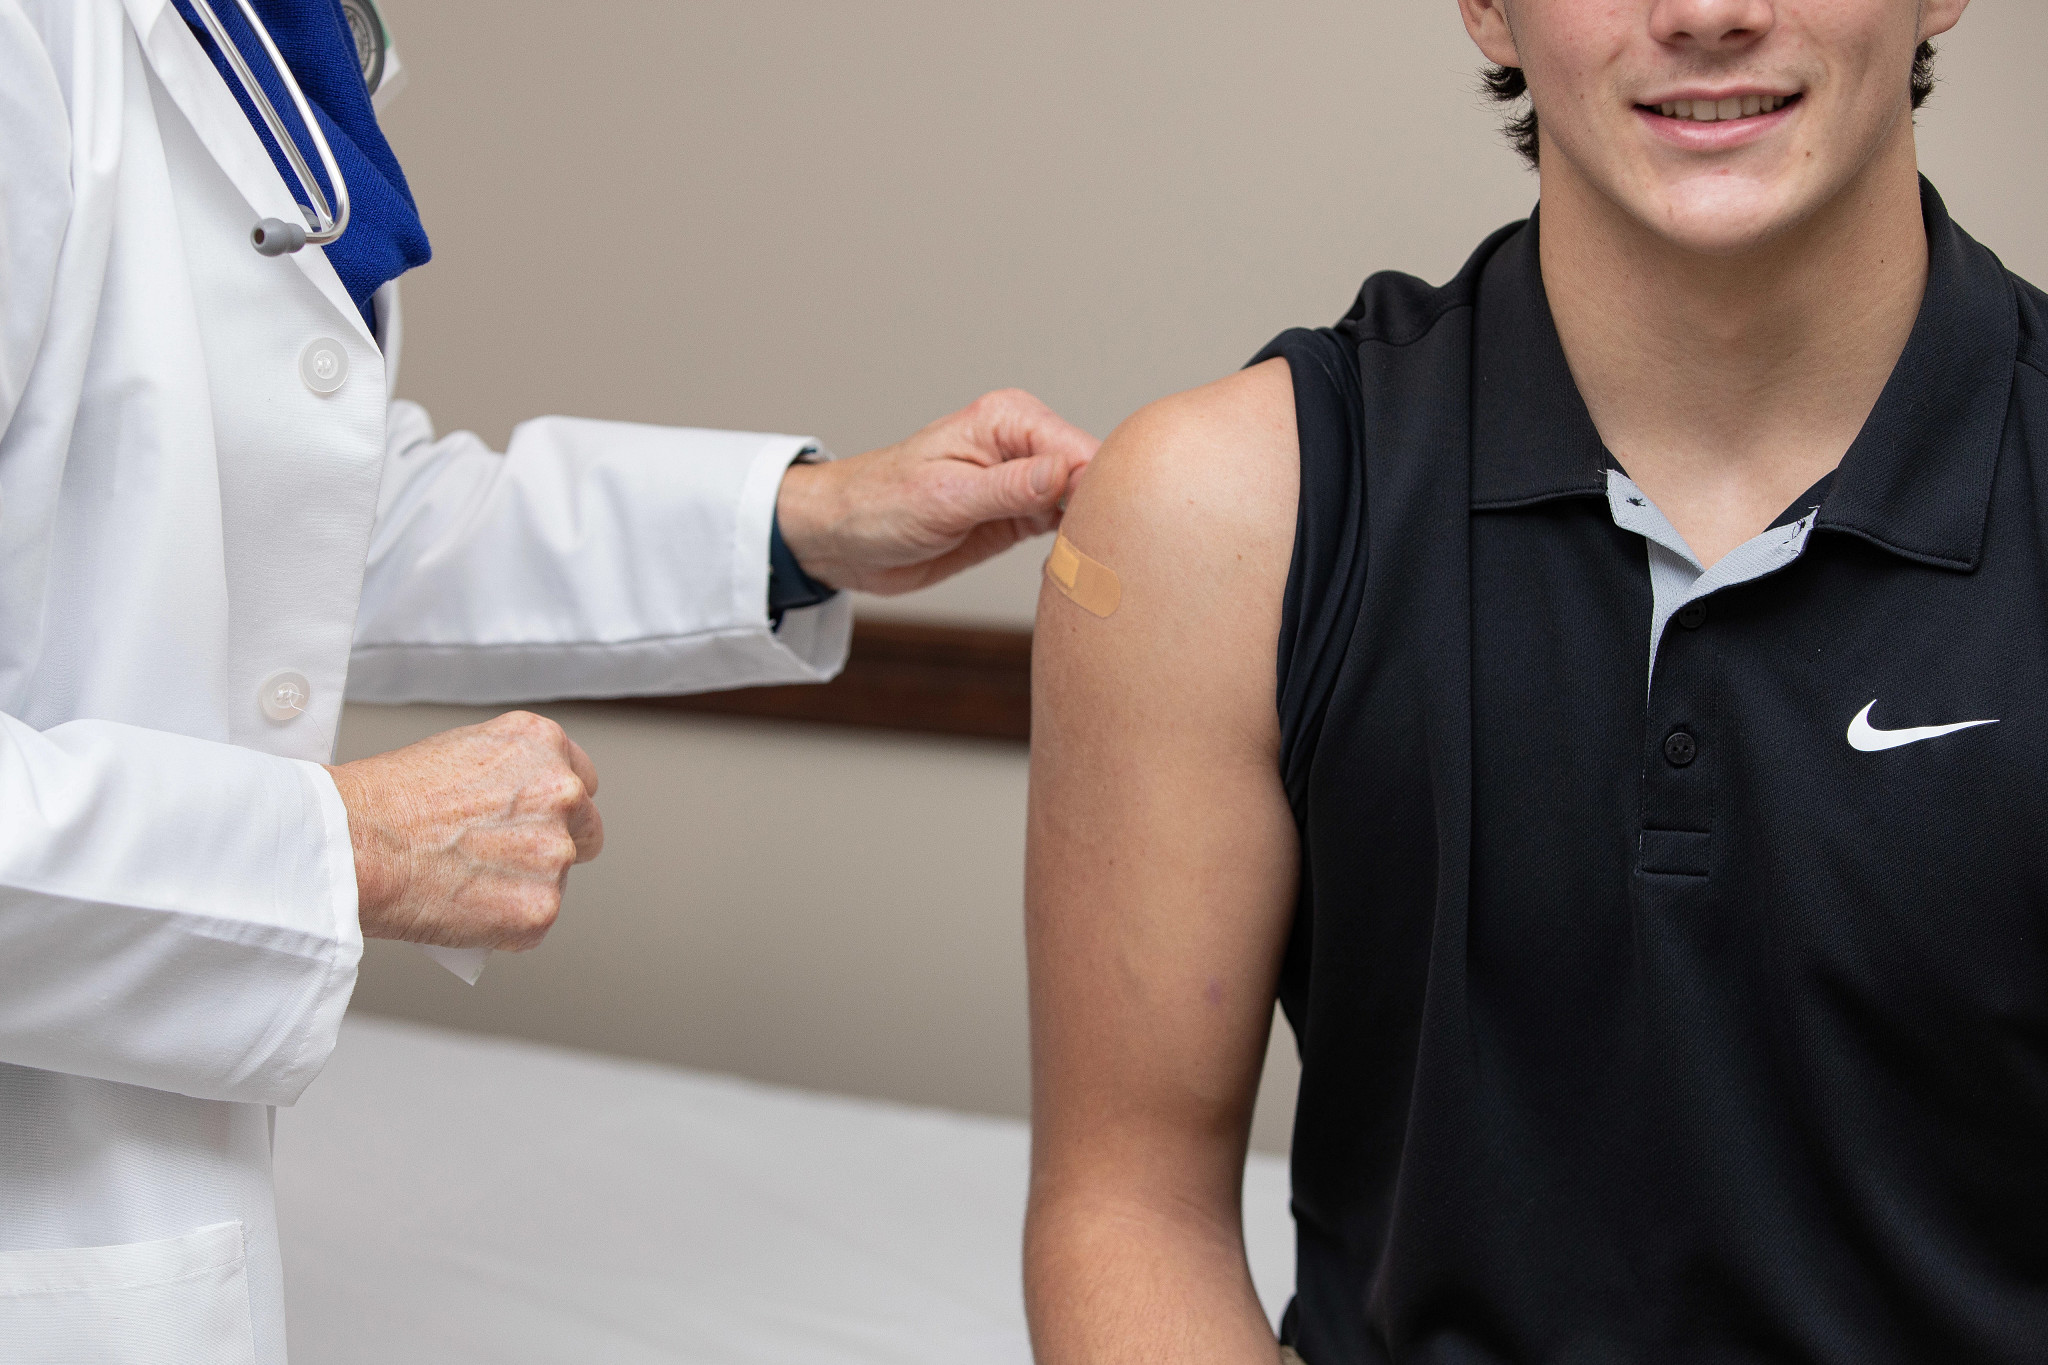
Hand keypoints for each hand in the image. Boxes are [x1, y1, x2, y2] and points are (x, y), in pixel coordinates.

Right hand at [325, 711, 603, 950]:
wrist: (351, 843)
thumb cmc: (383, 801)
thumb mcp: (458, 752)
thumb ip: (507, 775)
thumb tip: (515, 813)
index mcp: (541, 744)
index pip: (582, 781)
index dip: (553, 807)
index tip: (529, 821)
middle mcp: (560, 792)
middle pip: (586, 831)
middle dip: (553, 846)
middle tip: (501, 860)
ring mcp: (555, 852)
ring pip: (556, 880)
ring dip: (524, 888)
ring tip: (465, 885)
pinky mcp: (540, 907)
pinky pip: (532, 925)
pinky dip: (503, 928)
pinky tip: (462, 911)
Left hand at [774, 389, 1098, 595]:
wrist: (843, 538)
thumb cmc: (877, 506)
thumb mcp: (945, 498)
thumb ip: (1011, 488)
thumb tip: (1068, 473)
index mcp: (1008, 419)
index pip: (1081, 451)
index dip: (1096, 494)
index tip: (1092, 538)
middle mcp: (1024, 443)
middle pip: (1094, 477)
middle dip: (1097, 519)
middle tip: (1087, 563)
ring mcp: (1025, 481)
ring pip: (1086, 506)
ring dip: (1087, 539)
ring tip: (1077, 570)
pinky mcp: (1020, 516)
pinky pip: (1066, 530)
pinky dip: (1070, 552)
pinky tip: (1060, 571)